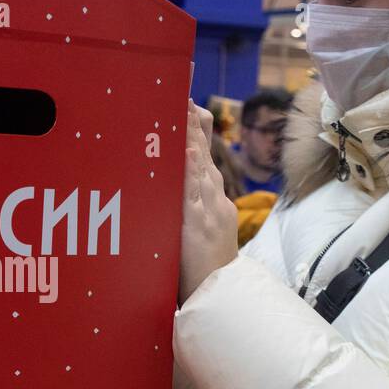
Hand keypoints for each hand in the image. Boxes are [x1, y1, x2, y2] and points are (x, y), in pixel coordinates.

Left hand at [180, 100, 238, 300]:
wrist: (219, 298)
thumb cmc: (201, 268)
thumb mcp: (194, 230)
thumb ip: (185, 206)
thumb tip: (170, 185)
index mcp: (213, 199)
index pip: (202, 154)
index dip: (194, 127)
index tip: (184, 100)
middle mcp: (214, 200)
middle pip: (203, 152)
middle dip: (191, 121)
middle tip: (180, 90)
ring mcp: (208, 212)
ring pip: (198, 166)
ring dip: (188, 136)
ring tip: (181, 108)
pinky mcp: (199, 227)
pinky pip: (192, 194)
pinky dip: (189, 171)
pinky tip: (183, 151)